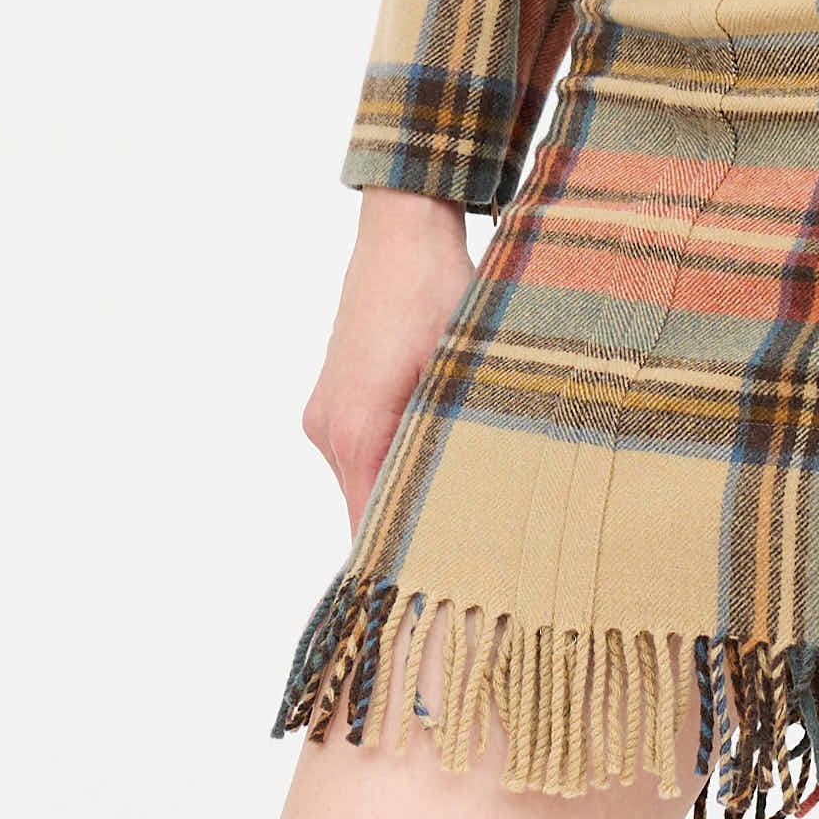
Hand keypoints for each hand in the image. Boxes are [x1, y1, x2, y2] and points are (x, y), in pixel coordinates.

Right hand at [303, 190, 469, 530]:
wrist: (404, 230)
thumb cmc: (440, 291)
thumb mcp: (467, 368)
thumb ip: (467, 440)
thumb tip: (492, 505)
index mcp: (358, 430)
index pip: (370, 530)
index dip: (408, 563)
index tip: (447, 589)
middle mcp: (329, 429)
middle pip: (370, 508)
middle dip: (417, 529)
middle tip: (476, 552)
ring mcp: (326, 414)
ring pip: (369, 479)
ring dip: (411, 488)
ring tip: (468, 495)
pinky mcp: (334, 398)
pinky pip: (364, 451)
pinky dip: (398, 460)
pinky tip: (442, 447)